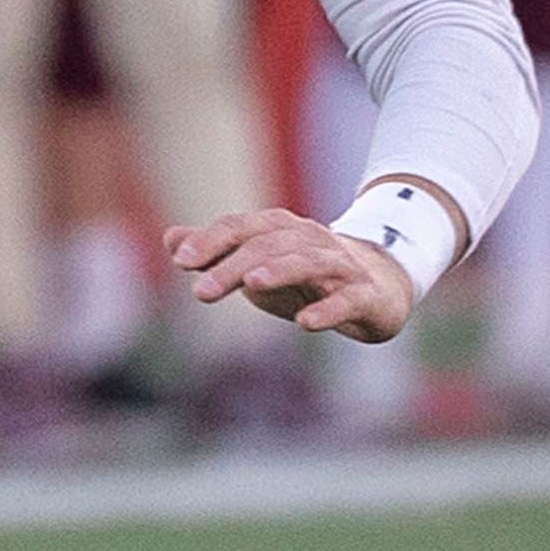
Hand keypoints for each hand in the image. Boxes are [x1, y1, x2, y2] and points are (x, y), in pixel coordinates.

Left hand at [167, 207, 414, 343]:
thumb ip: (216, 252)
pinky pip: (348, 299)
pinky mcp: (366, 296)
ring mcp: (341, 266)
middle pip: (268, 246)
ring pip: (309, 262)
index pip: (241, 227)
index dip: (212, 240)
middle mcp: (311, 240)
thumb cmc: (303, 277)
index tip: (181, 260)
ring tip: (252, 285)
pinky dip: (328, 309)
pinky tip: (307, 323)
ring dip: (280, 271)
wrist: (378, 288)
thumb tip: (171, 239)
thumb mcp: (256, 264)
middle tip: (200, 292)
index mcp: (280, 230)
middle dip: (233, 266)